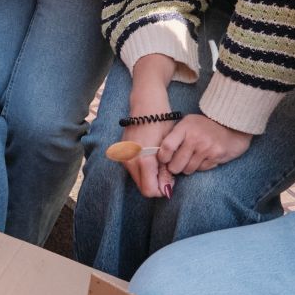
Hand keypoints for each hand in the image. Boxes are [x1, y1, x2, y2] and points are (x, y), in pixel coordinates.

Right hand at [119, 60, 178, 198]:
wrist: (146, 104)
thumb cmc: (161, 122)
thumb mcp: (168, 147)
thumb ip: (166, 170)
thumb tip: (167, 190)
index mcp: (143, 160)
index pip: (150, 190)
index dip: (163, 190)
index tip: (172, 181)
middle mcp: (130, 161)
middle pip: (143, 188)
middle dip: (157, 185)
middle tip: (169, 173)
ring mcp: (125, 157)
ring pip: (138, 180)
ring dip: (150, 178)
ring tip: (162, 164)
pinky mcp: (123, 153)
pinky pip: (134, 170)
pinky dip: (144, 171)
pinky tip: (153, 159)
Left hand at [159, 115, 251, 176]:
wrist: (233, 126)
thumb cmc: (205, 126)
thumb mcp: (188, 123)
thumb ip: (175, 135)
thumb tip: (159, 154)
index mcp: (185, 127)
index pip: (167, 147)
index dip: (162, 157)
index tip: (164, 159)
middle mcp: (195, 138)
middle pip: (176, 164)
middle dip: (174, 168)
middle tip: (176, 164)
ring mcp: (206, 148)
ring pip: (188, 169)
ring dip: (187, 168)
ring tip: (191, 159)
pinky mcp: (216, 156)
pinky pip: (201, 169)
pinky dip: (200, 167)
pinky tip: (204, 158)